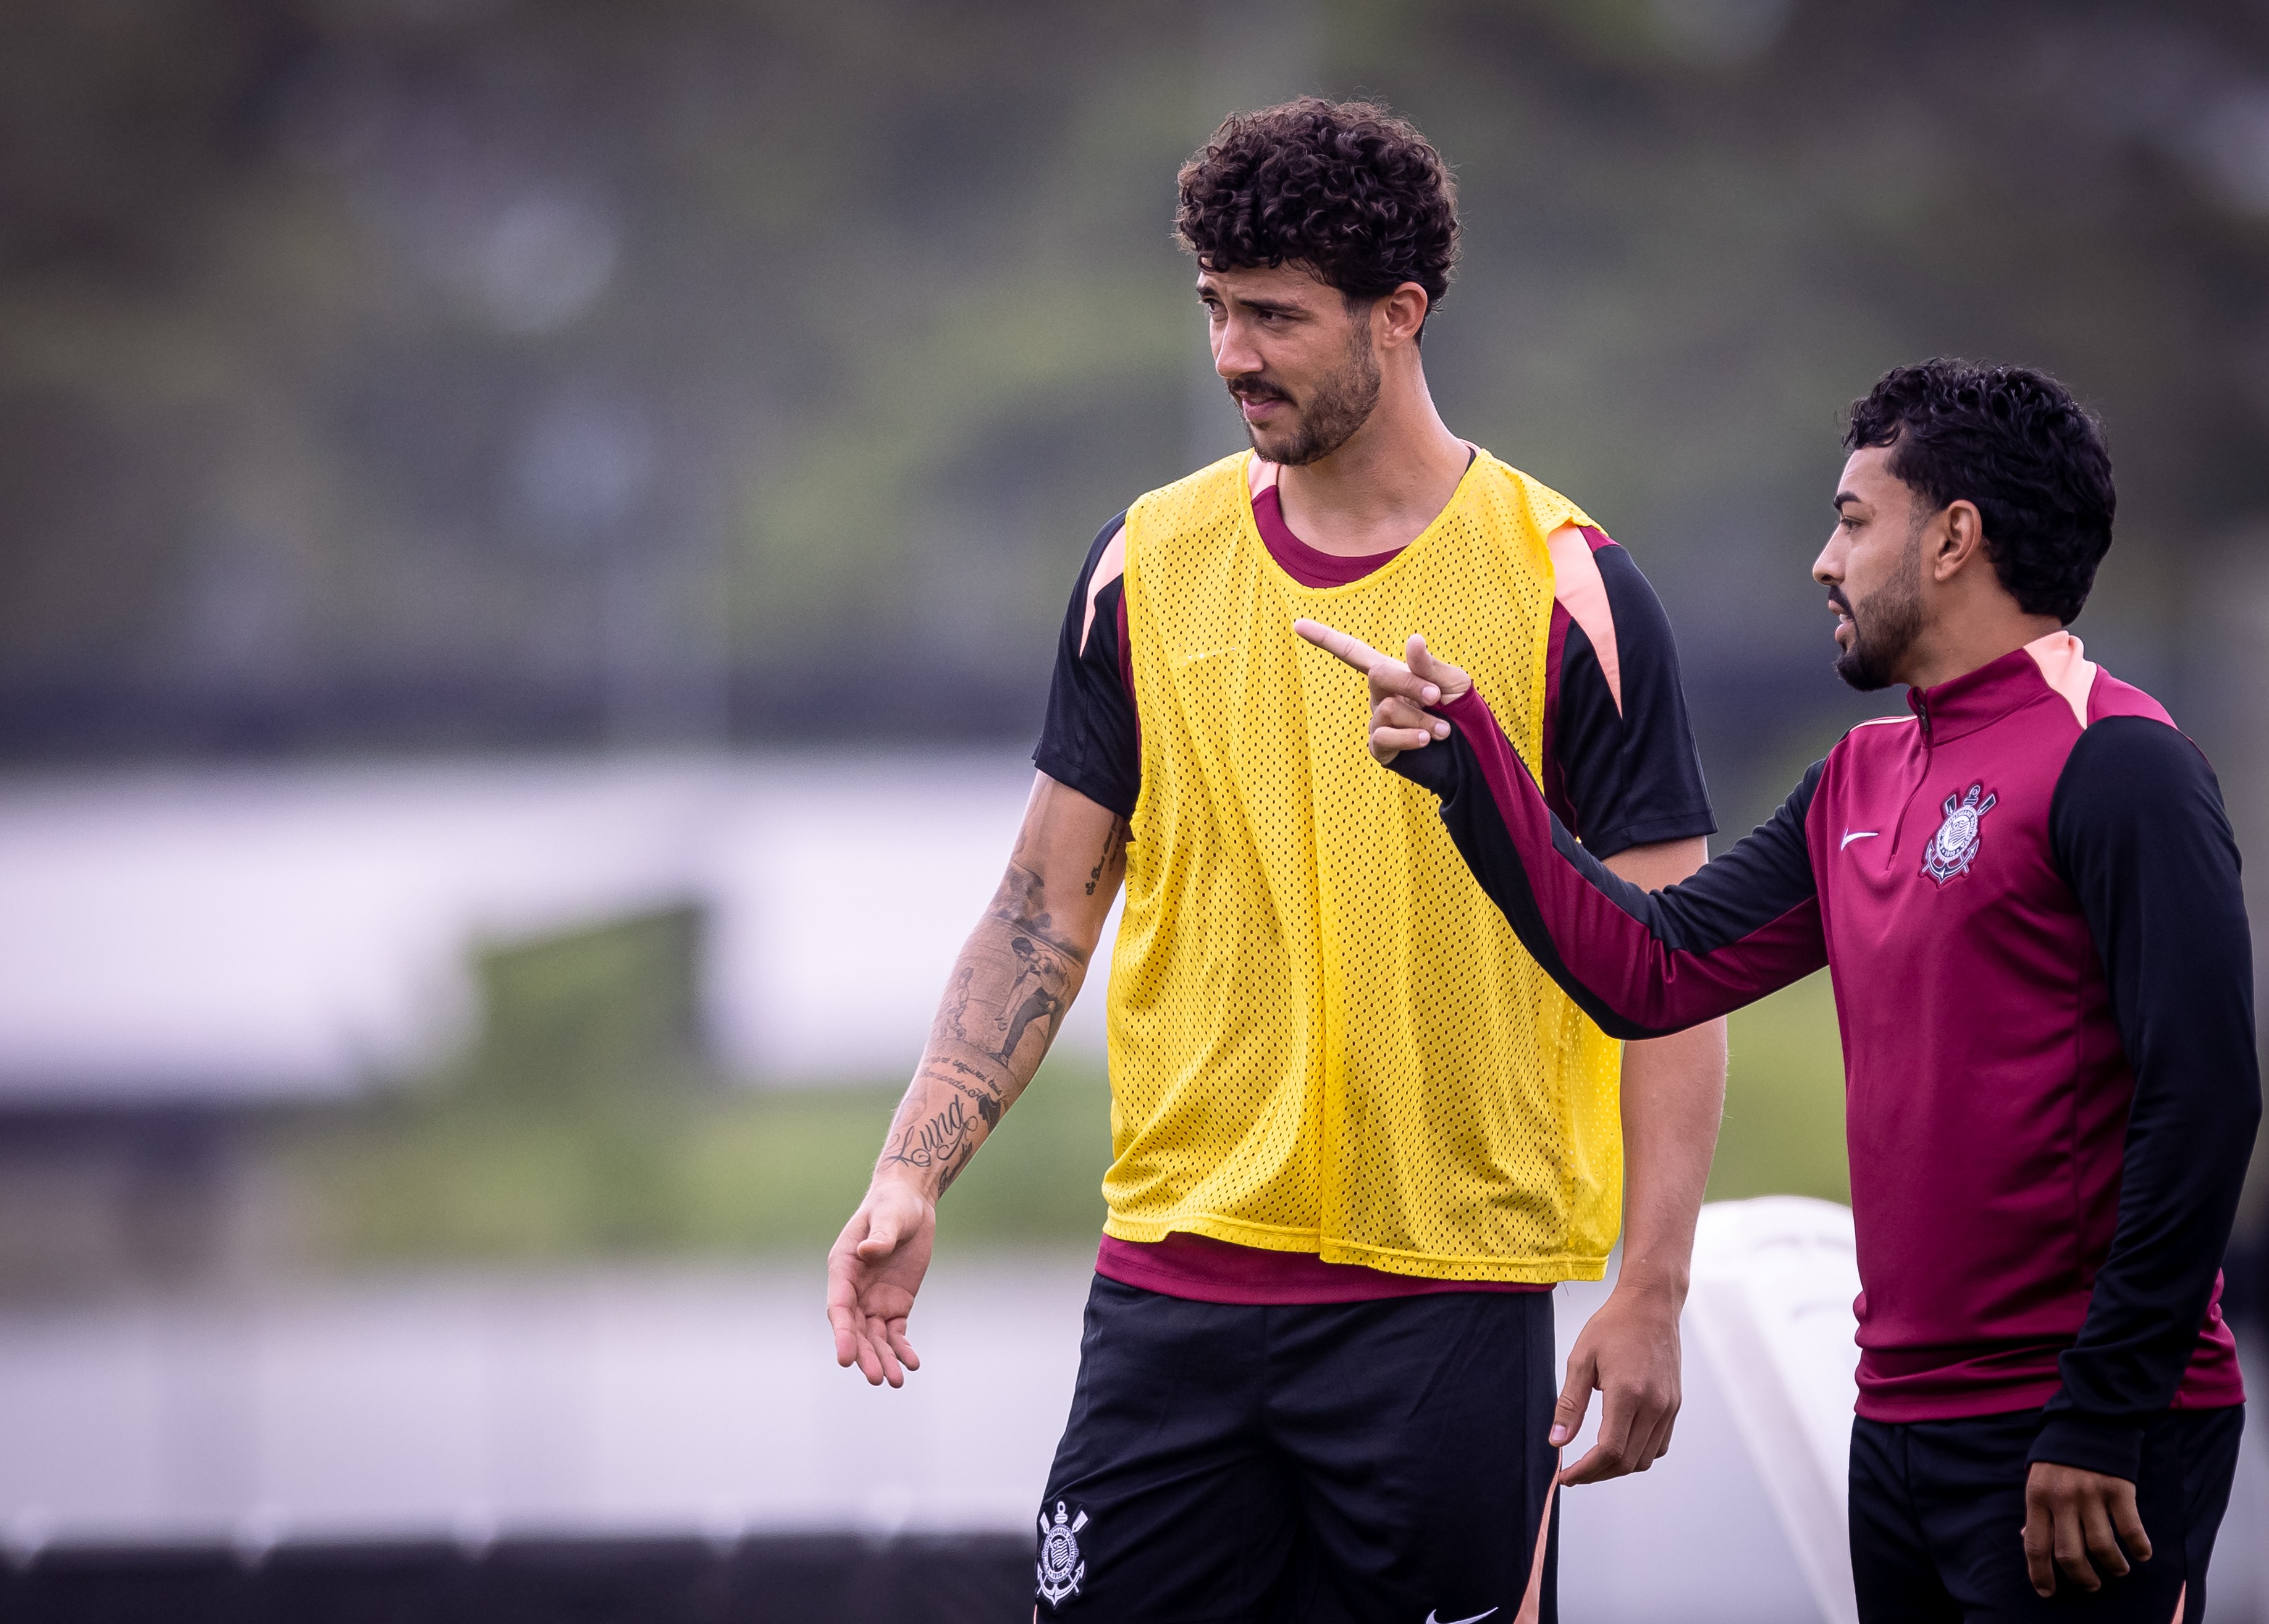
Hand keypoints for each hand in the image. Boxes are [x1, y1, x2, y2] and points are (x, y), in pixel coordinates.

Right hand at [826, 1176, 935, 1386]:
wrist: (910, 1204)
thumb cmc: (892, 1206)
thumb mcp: (888, 1217)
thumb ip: (879, 1237)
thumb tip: (868, 1252)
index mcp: (843, 1268)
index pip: (839, 1307)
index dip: (842, 1334)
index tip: (845, 1359)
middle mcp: (854, 1290)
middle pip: (856, 1330)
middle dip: (865, 1355)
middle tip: (878, 1379)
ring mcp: (874, 1300)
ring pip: (875, 1337)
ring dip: (883, 1359)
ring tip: (896, 1381)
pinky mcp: (896, 1305)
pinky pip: (896, 1333)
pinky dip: (902, 1348)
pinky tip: (913, 1363)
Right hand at [1292, 622, 1471, 764]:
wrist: (1473, 753)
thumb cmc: (1464, 712)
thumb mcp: (1454, 681)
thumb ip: (1429, 665)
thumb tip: (1413, 639)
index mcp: (1393, 673)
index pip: (1352, 652)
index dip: (1324, 638)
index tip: (1297, 624)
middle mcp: (1380, 695)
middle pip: (1377, 675)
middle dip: (1411, 684)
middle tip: (1438, 698)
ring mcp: (1378, 723)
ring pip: (1385, 709)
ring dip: (1420, 717)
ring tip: (1442, 729)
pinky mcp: (1382, 749)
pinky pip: (1383, 736)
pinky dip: (1409, 736)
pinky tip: (1426, 740)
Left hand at [1550, 1281, 1682, 1483]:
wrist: (1651, 1305)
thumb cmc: (1613, 1325)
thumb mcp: (1581, 1359)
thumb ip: (1570, 1404)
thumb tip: (1557, 1442)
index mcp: (1628, 1393)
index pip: (1609, 1451)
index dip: (1585, 1471)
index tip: (1566, 1476)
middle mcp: (1654, 1405)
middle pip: (1627, 1462)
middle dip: (1598, 1474)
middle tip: (1575, 1473)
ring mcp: (1668, 1407)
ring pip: (1645, 1459)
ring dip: (1618, 1468)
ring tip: (1593, 1463)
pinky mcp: (1674, 1404)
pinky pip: (1659, 1444)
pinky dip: (1639, 1454)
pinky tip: (1619, 1446)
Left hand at [2023, 1461, 2150, 1595]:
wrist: (2088, 1418)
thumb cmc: (2060, 1453)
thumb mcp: (2037, 1477)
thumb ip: (2036, 1508)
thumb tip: (2028, 1537)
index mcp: (2037, 1496)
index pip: (2035, 1545)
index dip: (2040, 1574)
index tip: (2047, 1592)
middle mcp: (2062, 1499)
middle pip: (2070, 1554)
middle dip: (2081, 1578)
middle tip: (2090, 1584)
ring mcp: (2091, 1495)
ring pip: (2102, 1547)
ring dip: (2113, 1566)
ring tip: (2117, 1570)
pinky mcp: (2118, 1490)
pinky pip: (2131, 1529)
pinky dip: (2139, 1547)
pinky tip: (2141, 1553)